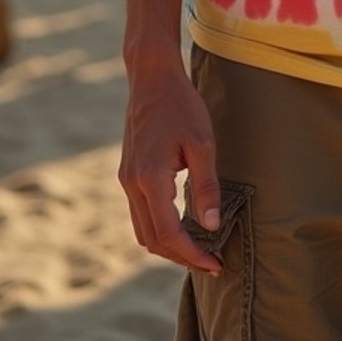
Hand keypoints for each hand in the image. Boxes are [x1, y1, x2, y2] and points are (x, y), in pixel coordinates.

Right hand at [119, 60, 222, 273]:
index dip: (192, 255)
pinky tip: (181, 224)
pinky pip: (140, 213)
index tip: (215, 264)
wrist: (151, 77)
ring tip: (198, 248)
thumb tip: (211, 226)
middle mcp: (132, 184)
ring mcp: (126, 179)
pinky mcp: (127, 173)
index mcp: (150, 178)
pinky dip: (159, 227)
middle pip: (152, 240)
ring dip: (168, 245)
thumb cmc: (180, 105)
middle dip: (180, 256)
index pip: (169, 234)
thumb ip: (206, 186)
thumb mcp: (202, 142)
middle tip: (210, 262)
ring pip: (142, 230)